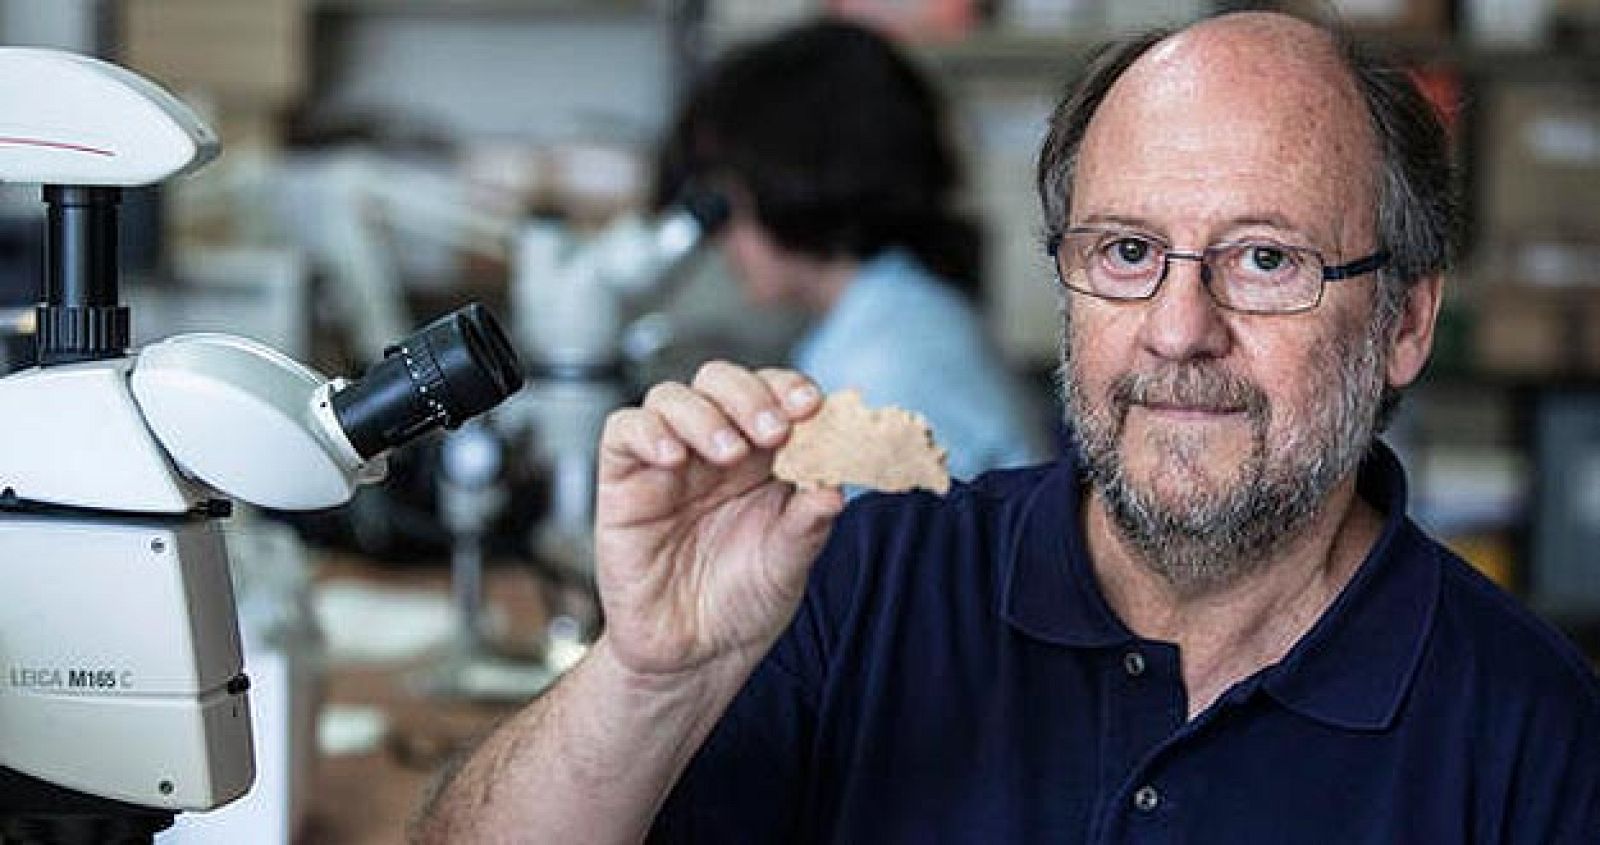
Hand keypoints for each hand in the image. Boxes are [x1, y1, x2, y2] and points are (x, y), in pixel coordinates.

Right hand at [594, 361, 844, 681]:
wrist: (693, 655)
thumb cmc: (744, 602)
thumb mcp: (788, 565)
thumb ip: (808, 524)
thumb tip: (836, 487)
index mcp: (763, 456)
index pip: (773, 395)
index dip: (791, 388)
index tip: (812, 405)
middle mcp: (714, 448)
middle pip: (721, 381)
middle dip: (750, 395)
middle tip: (774, 430)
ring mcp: (668, 462)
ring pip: (672, 397)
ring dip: (705, 414)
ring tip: (730, 453)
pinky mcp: (624, 483)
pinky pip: (623, 432)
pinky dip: (647, 432)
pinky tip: (673, 458)